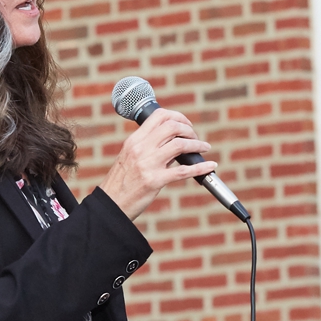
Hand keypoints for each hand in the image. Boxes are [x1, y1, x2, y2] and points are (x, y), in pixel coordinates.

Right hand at [98, 108, 217, 220]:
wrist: (111, 205)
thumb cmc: (120, 184)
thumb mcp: (129, 158)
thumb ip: (148, 148)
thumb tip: (174, 144)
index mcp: (134, 141)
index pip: (159, 116)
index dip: (178, 116)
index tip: (186, 125)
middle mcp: (140, 149)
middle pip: (172, 126)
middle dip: (189, 129)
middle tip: (195, 138)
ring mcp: (148, 164)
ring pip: (179, 145)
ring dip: (197, 145)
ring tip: (204, 148)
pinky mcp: (155, 181)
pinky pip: (183, 171)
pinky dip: (201, 167)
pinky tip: (210, 166)